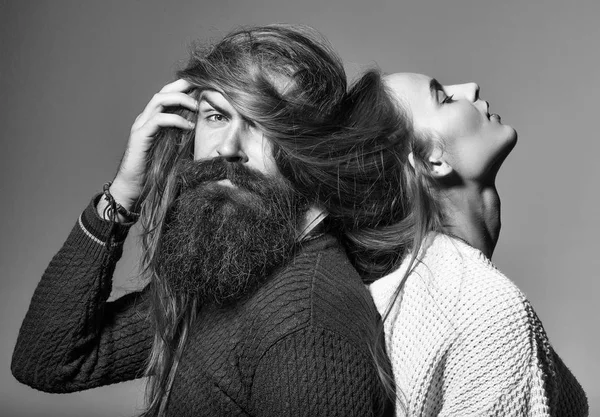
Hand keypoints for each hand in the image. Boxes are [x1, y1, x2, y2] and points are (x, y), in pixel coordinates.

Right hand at [98, 79, 197, 220]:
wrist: (133, 187)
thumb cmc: (154, 171)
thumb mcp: (174, 149)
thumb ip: (184, 137)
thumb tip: (205, 131)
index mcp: (154, 119)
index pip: (169, 96)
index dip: (185, 88)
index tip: (204, 86)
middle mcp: (146, 118)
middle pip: (164, 91)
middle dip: (183, 85)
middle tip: (202, 85)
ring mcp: (142, 125)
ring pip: (159, 100)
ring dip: (181, 99)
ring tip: (197, 106)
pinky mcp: (140, 136)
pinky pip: (159, 120)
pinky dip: (176, 120)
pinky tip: (189, 126)